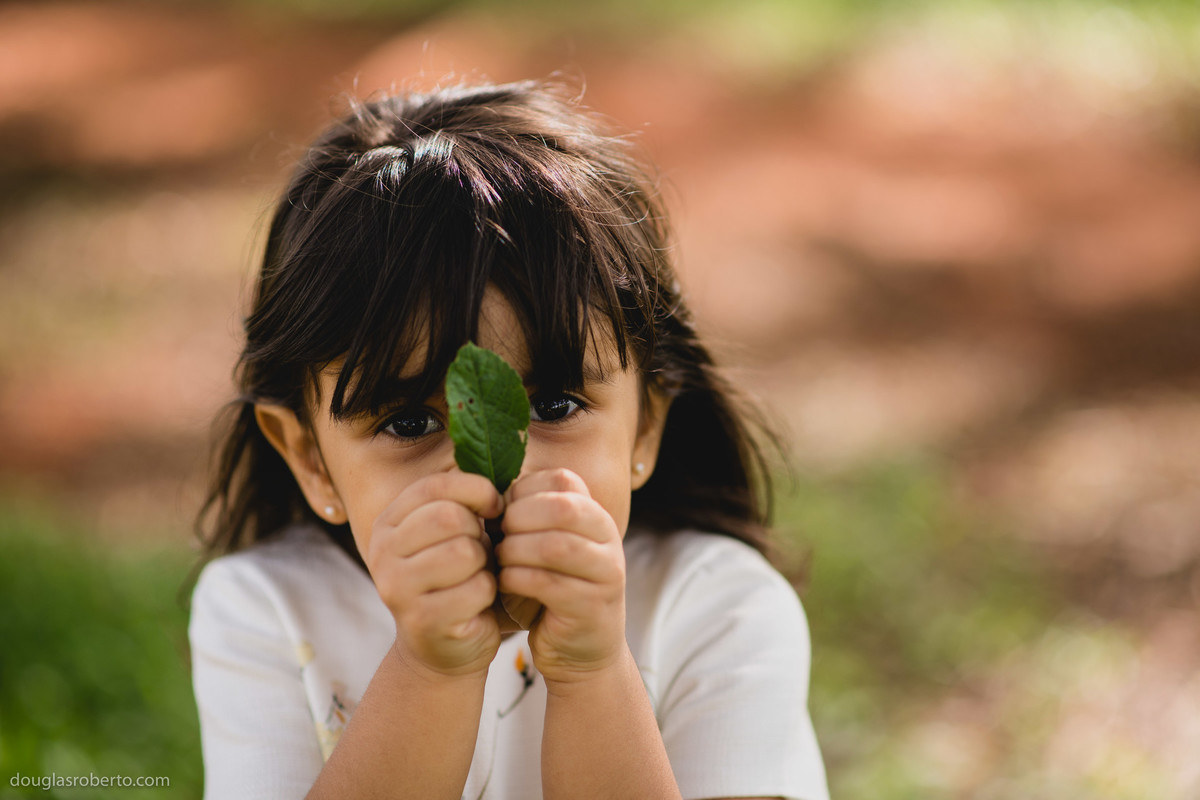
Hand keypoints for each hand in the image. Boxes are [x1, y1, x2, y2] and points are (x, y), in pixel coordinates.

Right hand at [366, 472, 503, 679]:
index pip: (434, 486)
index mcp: (388, 522)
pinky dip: (488, 592)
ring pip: (464, 551)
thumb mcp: (453, 533)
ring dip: (485, 563)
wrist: (443, 645)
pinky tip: (477, 601)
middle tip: (481, 551)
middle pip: (450, 517)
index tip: (495, 505)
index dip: (475, 489)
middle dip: (479, 532)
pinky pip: (475, 589)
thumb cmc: (456, 577)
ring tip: (477, 574)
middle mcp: (382, 551)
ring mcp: (396, 588)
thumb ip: (462, 500)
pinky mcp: (420, 620)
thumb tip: (495, 466)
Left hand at [495, 468, 626, 684]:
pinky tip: (505, 583)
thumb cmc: (550, 591)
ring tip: (500, 561)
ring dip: (516, 551)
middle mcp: (609, 538)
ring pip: (556, 545)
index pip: (563, 481)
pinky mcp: (593, 606)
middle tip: (498, 536)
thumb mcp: (541, 546)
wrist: (578, 650)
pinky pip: (549, 583)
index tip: (502, 512)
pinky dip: (518, 580)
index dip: (524, 491)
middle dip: (520, 518)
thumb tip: (485, 490)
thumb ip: (527, 516)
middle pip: (562, 508)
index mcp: (595, 515)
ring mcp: (606, 573)